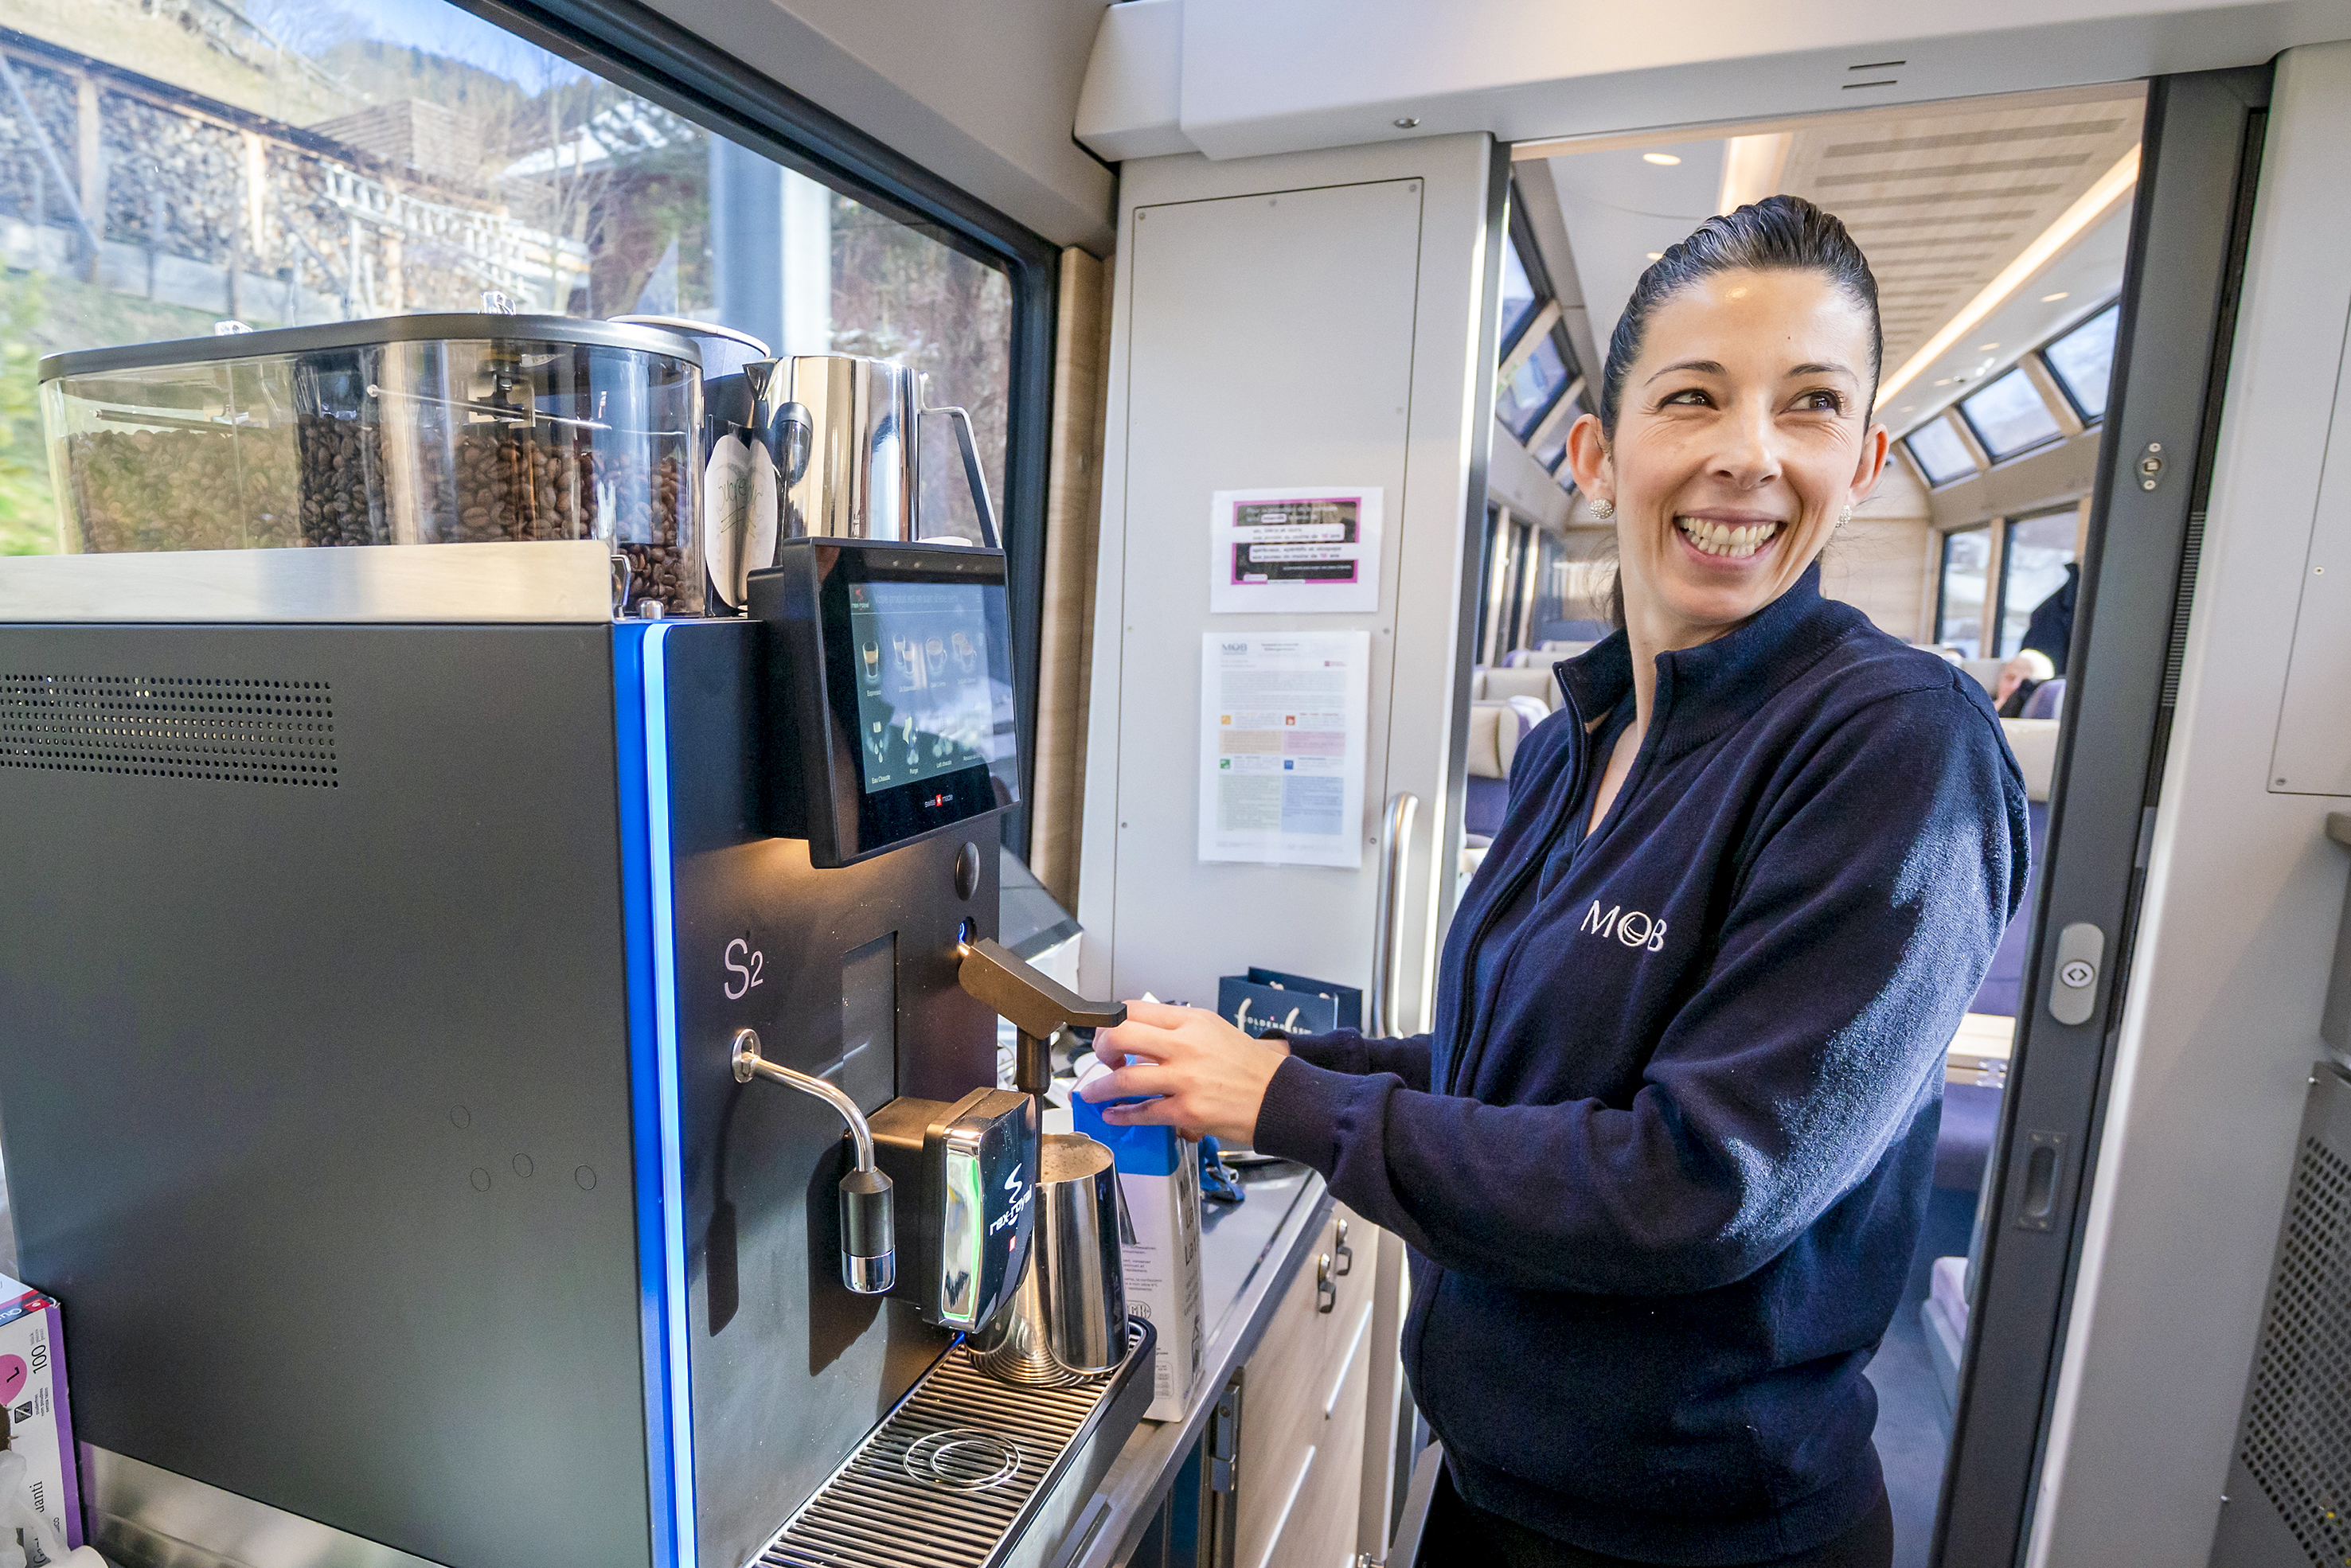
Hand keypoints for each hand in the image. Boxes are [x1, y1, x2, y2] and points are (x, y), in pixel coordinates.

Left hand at [1079, 1001, 1288, 1144]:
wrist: (1282, 1097)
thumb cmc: (1253, 1068)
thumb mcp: (1216, 1031)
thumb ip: (1180, 1031)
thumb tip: (1145, 1039)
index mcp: (1192, 1020)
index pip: (1134, 1009)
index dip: (1111, 1021)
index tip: (1106, 1033)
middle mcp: (1186, 1045)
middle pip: (1120, 1034)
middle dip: (1100, 1048)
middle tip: (1100, 1059)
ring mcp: (1185, 1078)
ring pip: (1124, 1078)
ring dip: (1100, 1087)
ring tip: (1093, 1092)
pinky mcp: (1188, 1110)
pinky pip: (1142, 1112)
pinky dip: (1121, 1115)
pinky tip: (1114, 1114)